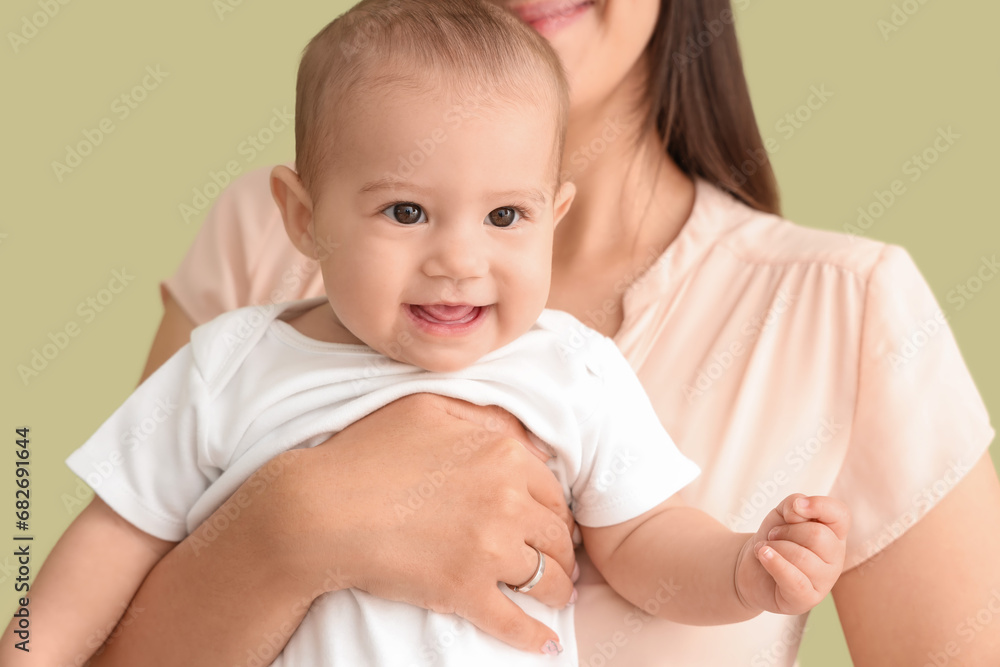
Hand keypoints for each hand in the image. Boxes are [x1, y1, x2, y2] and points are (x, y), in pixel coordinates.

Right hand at [260, 393, 577, 654]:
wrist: (318, 510)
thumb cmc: (365, 454)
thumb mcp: (428, 409)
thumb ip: (484, 416)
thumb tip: (529, 439)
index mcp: (502, 454)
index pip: (553, 490)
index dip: (555, 510)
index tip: (552, 524)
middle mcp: (505, 501)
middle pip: (556, 535)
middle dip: (562, 551)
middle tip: (558, 561)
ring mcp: (488, 549)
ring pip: (547, 578)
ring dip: (557, 590)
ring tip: (555, 596)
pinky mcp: (465, 592)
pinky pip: (515, 622)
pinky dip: (534, 636)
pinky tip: (545, 643)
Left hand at [734, 493, 849, 614]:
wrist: (752, 567)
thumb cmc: (774, 538)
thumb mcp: (781, 513)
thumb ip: (794, 503)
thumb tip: (799, 509)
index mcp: (834, 533)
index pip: (840, 515)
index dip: (820, 506)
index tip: (796, 507)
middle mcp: (836, 557)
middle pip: (817, 536)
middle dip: (786, 531)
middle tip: (772, 536)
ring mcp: (825, 580)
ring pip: (802, 557)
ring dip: (774, 547)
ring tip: (765, 549)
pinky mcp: (808, 599)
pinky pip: (794, 579)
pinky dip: (775, 563)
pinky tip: (763, 555)